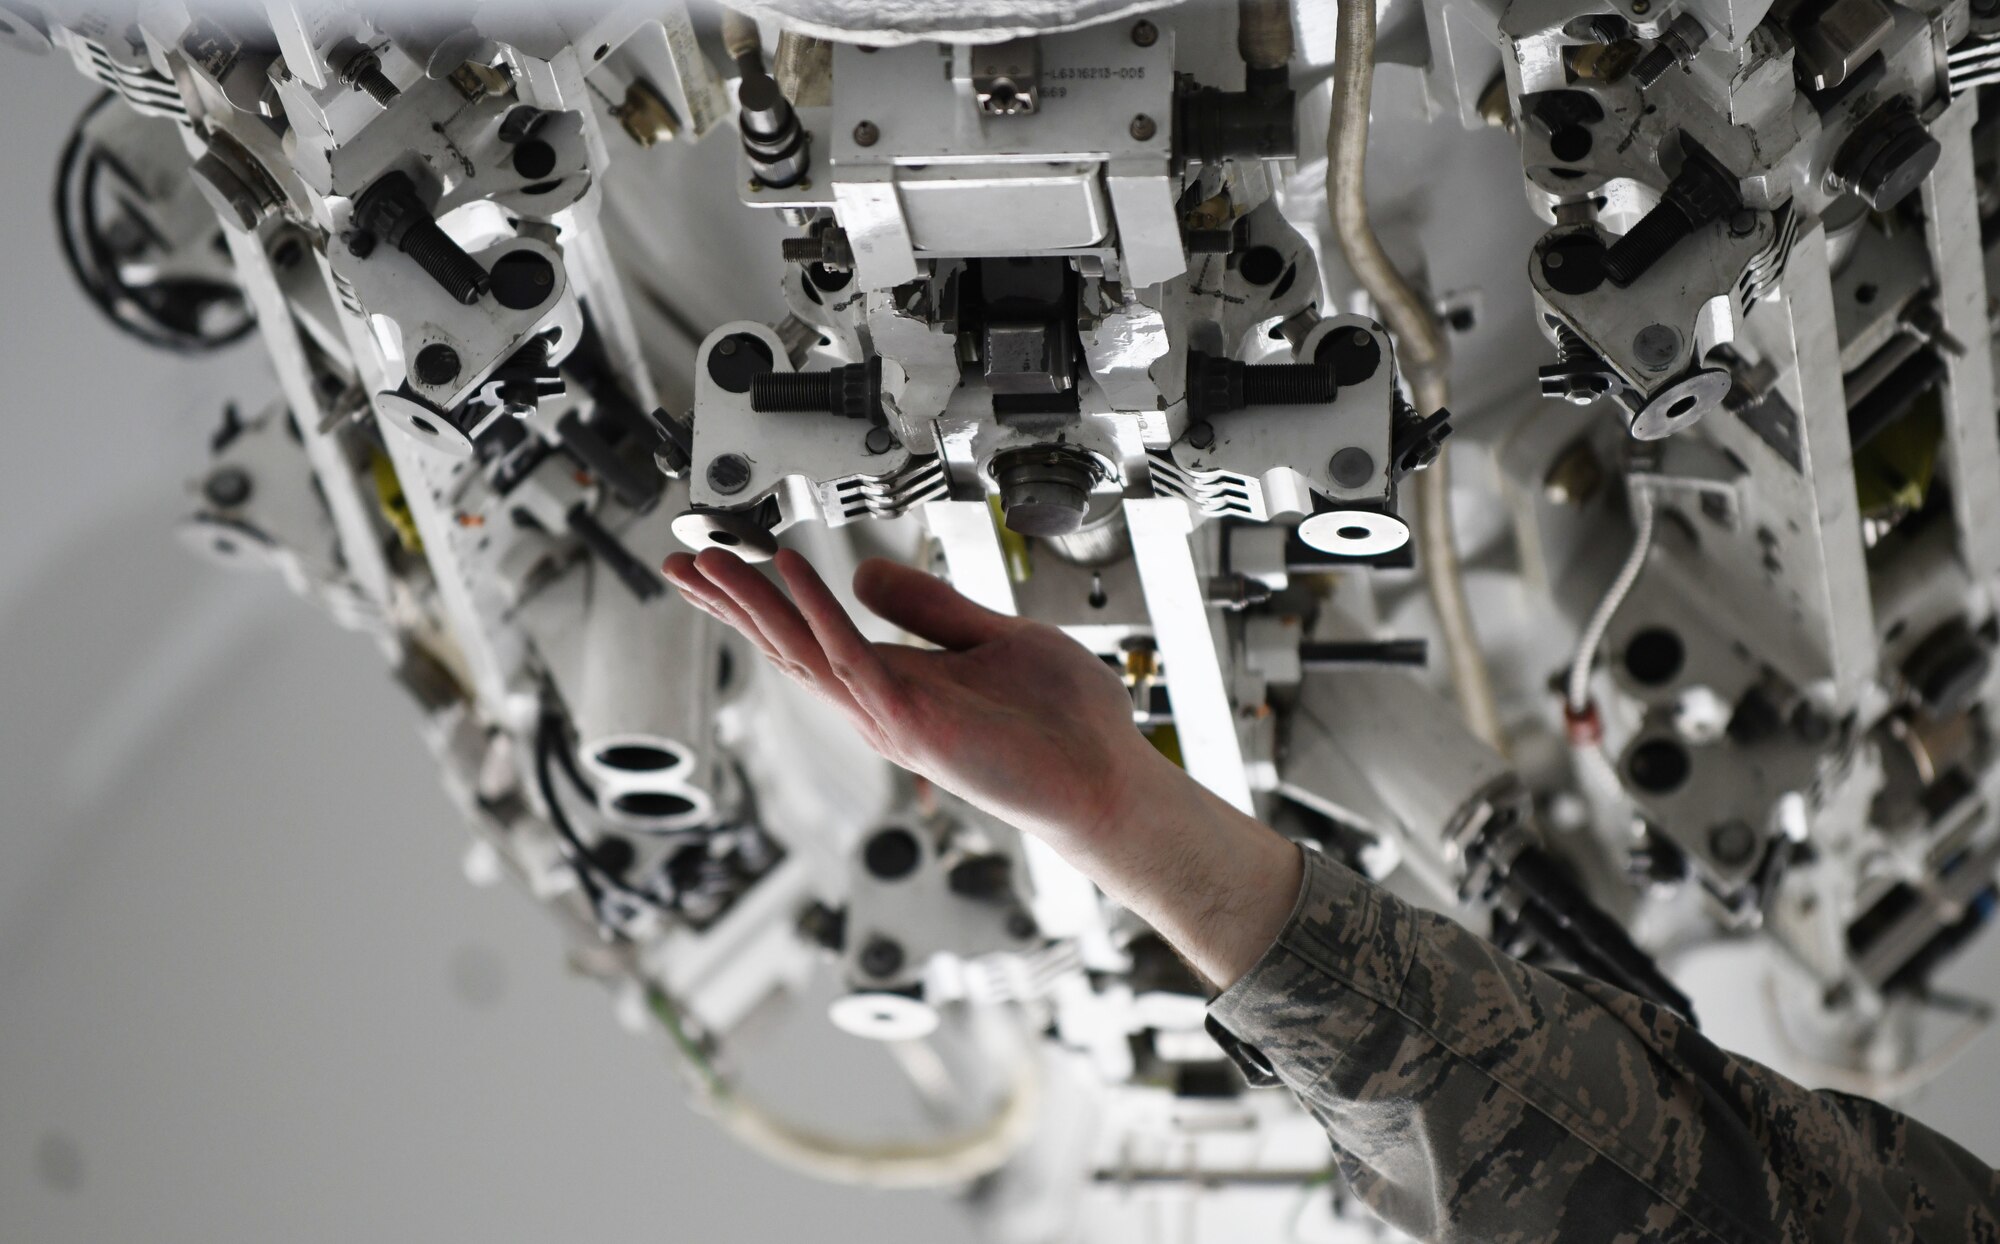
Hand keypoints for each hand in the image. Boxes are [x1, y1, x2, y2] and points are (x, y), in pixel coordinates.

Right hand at [661, 546, 1302, 987]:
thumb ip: (928, 607)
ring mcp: (890, 716)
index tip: (711, 563)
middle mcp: (880, 702)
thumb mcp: (988, 638)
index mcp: (894, 680)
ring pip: (801, 651)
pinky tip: (786, 571)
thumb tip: (867, 575)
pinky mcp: (912, 721)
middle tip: (678, 560)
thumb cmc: (1062, 722)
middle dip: (729, 602)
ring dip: (751, 603)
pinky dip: (817, 613)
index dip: (756, 598)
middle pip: (785, 644)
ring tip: (706, 560)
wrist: (1105, 777)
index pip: (808, 634)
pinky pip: (851, 658)